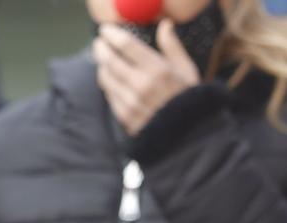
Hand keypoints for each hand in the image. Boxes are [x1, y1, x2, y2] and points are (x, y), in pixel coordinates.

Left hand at [93, 21, 200, 135]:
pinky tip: (111, 80)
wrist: (187, 134)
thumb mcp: (186, 69)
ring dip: (102, 66)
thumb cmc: (188, 98)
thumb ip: (172, 46)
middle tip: (98, 43)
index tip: (105, 30)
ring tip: (103, 60)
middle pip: (110, 61)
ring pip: (106, 78)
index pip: (127, 46)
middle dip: (101, 49)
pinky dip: (108, 84)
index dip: (113, 35)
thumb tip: (165, 25)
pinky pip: (109, 95)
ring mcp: (130, 102)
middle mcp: (141, 85)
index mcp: (158, 70)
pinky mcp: (124, 116)